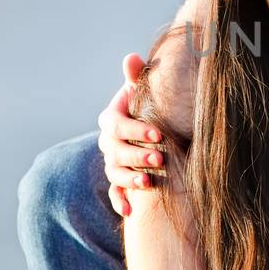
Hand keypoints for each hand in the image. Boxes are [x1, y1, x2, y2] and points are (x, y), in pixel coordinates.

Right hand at [98, 53, 164, 217]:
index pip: (117, 125)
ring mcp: (113, 162)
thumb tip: (131, 58)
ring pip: (114, 173)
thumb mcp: (145, 89)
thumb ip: (137, 76)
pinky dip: (120, 202)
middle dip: (137, 156)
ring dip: (129, 180)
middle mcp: (108, 142)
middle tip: (160, 159)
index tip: (159, 134)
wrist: (155, 126)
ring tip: (148, 184)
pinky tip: (129, 212)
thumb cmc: (151, 104)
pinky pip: (115, 193)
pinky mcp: (120, 180)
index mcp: (112, 119)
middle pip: (115, 151)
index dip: (136, 130)